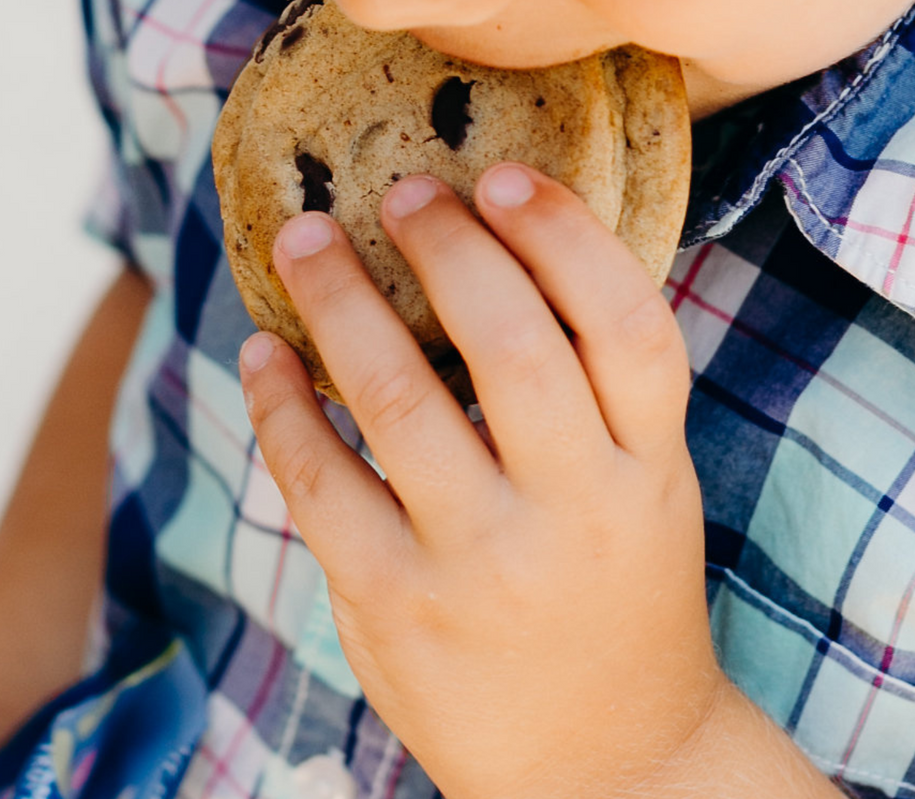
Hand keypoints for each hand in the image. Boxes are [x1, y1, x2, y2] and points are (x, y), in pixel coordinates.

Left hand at [238, 165, 823, 797]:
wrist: (603, 770)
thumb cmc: (611, 604)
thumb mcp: (644, 498)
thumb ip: (593, 398)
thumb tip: (493, 247)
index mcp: (650, 470)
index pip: (630, 324)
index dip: (567, 235)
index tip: (506, 176)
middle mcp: (575, 509)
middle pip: (513, 342)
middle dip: (447, 247)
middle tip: (398, 191)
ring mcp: (481, 561)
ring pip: (400, 397)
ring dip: (341, 301)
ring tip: (306, 240)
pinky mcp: (394, 604)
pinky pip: (321, 480)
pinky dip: (283, 406)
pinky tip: (264, 356)